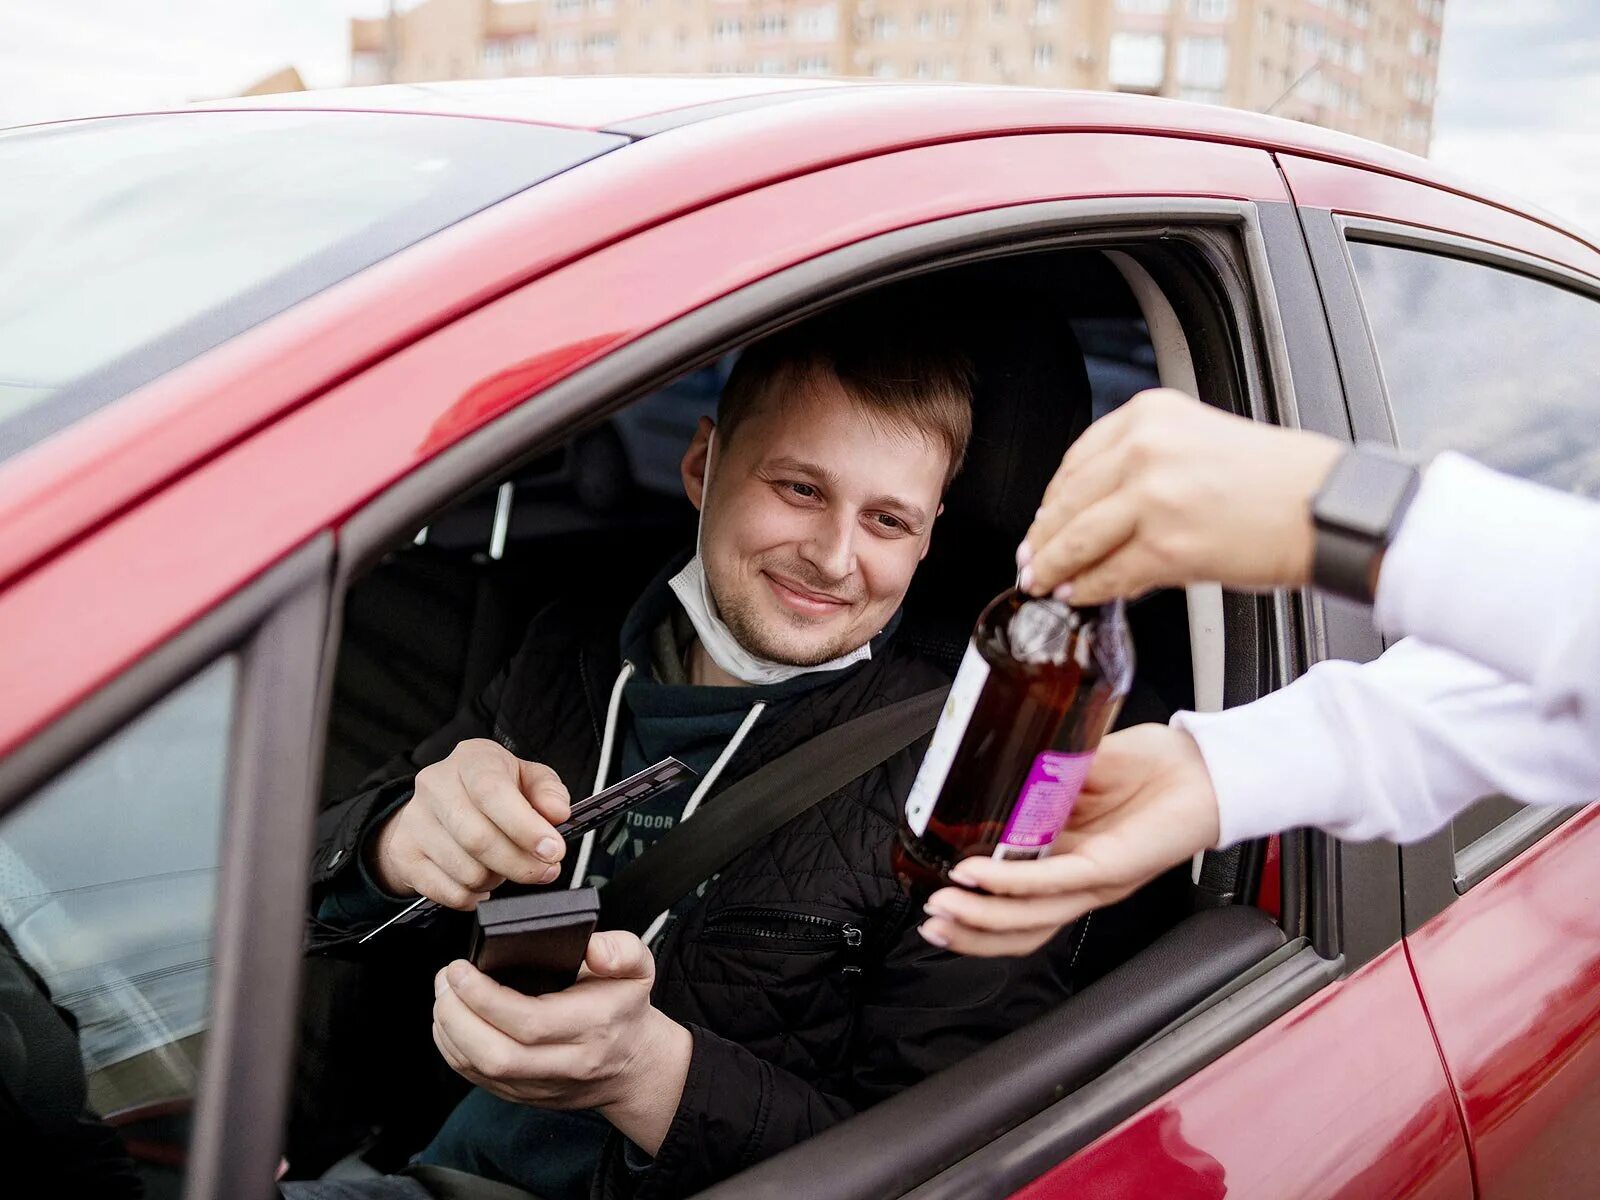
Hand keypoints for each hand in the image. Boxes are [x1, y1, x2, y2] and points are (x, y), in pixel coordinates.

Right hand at [371, 738, 570, 907]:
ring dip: (497, 879)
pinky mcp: (404, 854)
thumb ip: (548, 792)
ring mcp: (415, 820)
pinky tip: (483, 880)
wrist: (438, 806)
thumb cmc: (492, 791)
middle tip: (545, 870)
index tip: (553, 850)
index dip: (526, 827)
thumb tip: (556, 813)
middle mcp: (436, 785)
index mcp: (471, 759)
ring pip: (465, 871)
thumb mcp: (527, 779)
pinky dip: (474, 896)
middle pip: (478, 839)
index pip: (493, 792)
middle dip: (520, 863)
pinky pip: (447, 892)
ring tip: (504, 866)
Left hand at [431, 932, 692, 1155]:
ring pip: (480, 1070)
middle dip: (457, 1017)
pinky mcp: (521, 1095)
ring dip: (449, 1032)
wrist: (630, 1064)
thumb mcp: (639, 968)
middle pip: (496, 1054)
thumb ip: (622, 950)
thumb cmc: (624, 1008)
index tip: (461, 969)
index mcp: (592, 1027)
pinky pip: (475, 1079)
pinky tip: (449, 1021)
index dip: (485, 998)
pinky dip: (453, 1049)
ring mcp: (541, 1085)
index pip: (530, 1021)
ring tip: (443, 995)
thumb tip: (593, 948)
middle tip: (445, 981)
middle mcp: (566, 1063)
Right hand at [918, 725, 1221, 956]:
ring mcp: (1095, 879)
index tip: (937, 900)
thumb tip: (993, 765)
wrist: (1208, 768)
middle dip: (968, 932)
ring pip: (1029, 916)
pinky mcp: (1109, 867)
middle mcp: (1081, 880)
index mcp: (1069, 860)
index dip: (976, 912)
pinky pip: (1050, 881)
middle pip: (1019, 927)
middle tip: (931, 921)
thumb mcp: (1080, 769)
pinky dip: (1009, 883)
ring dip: (980, 917)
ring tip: (943, 909)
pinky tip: (977, 876)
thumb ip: (1039, 776)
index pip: (1018, 904)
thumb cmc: (1156, 768)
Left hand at [1018, 389, 1343, 603]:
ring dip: (1054, 566)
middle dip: (1043, 538)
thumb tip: (1093, 511)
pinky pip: (1109, 574)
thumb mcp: (1198, 440)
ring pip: (1077, 540)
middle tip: (1030, 559)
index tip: (1042, 520)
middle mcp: (1145, 449)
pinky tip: (1081, 594)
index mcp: (1150, 415)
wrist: (1327, 508)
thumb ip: (1143, 463)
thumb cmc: (1275, 480)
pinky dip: (1089, 589)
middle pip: (1068, 501)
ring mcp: (1152, 498)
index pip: (1076, 460)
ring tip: (1044, 581)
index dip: (1052, 499)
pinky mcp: (1166, 547)